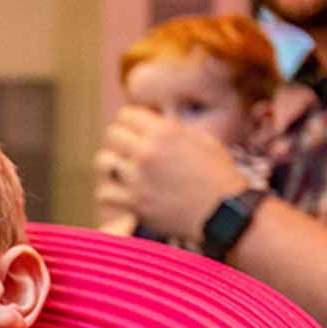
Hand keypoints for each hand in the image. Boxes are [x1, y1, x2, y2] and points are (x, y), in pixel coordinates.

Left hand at [95, 107, 250, 243]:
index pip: (126, 115)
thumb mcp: (202, 140)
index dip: (130, 121)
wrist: (223, 212)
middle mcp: (147, 153)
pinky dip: (110, 191)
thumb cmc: (218, 175)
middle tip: (129, 148)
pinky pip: (105, 192)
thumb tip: (152, 126)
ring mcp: (138, 179)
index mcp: (165, 133)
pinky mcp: (134, 204)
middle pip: (112, 135)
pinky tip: (122, 190)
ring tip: (122, 168)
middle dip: (121, 139)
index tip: (135, 130)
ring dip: (112, 163)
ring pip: (103, 161)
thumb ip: (173, 131)